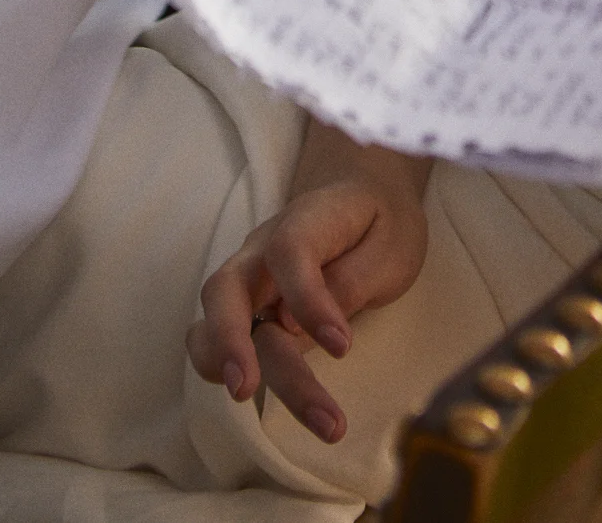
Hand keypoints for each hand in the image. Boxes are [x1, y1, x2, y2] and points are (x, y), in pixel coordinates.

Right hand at [189, 161, 429, 443]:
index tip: (342, 348)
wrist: (363, 200)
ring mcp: (248, 276)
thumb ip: (348, 283)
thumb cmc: (381, 227)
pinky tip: (247, 394)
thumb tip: (292, 327)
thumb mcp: (391, 250)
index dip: (307, 300)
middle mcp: (263, 247)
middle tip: (245, 390)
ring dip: (226, 363)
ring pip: (213, 318)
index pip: (289, 250)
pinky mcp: (244, 306)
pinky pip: (211, 335)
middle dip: (230, 341)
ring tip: (249, 400)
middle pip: (226, 286)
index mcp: (309, 218)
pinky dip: (215, 364)